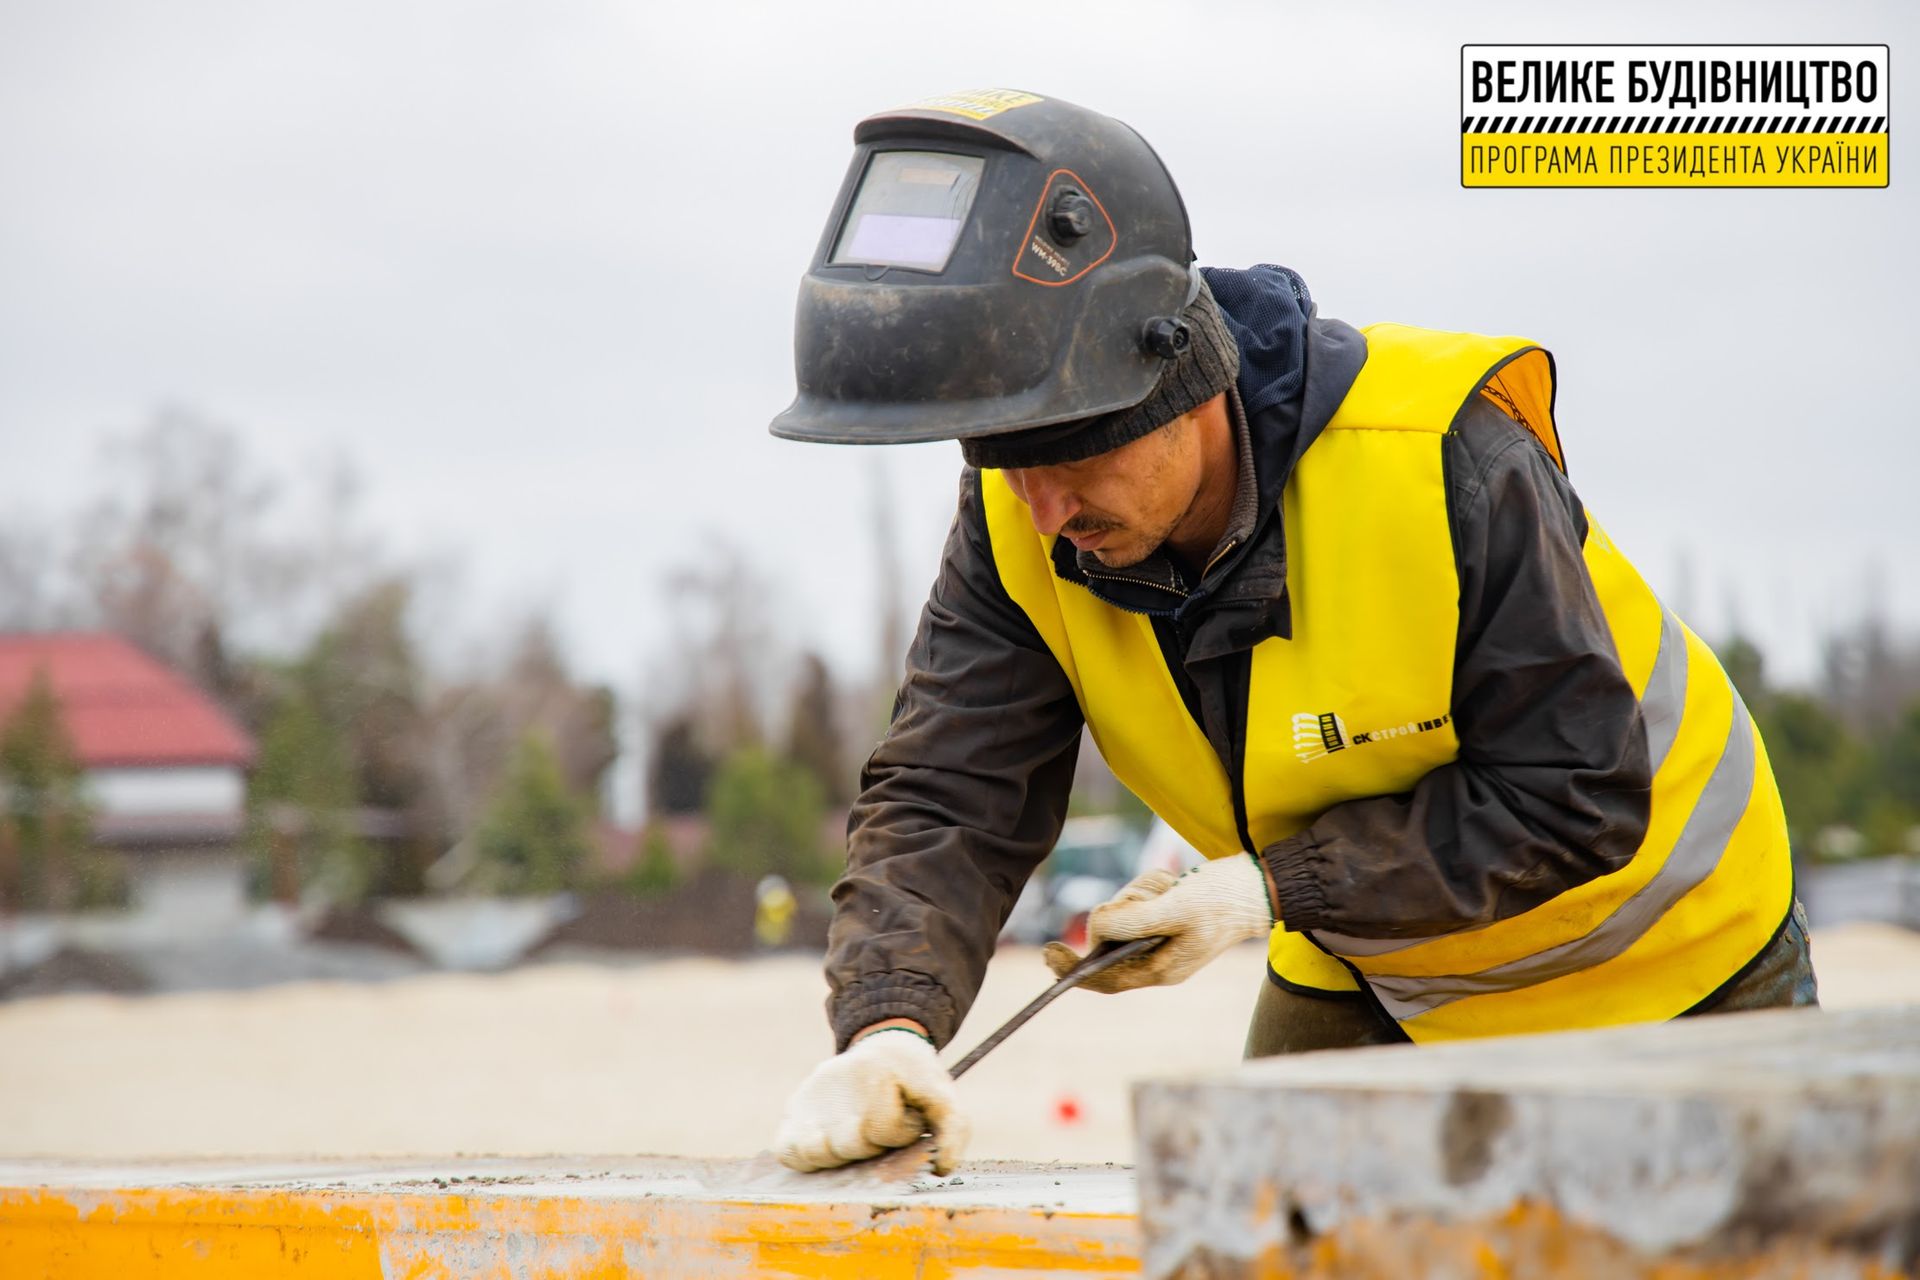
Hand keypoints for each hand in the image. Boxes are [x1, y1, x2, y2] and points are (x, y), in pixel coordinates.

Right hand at [774, 1028, 968, 1174]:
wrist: (885, 1049)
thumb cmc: (913, 1081)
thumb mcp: (941, 1095)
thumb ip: (953, 1128)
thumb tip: (941, 1168)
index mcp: (874, 1069)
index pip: (883, 1127)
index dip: (902, 1130)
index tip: (907, 1113)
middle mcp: (835, 1077)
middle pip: (849, 1144)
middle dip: (871, 1144)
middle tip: (880, 1125)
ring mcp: (810, 1094)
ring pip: (816, 1152)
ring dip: (841, 1153)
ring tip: (857, 1134)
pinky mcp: (793, 1108)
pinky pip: (788, 1151)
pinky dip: (805, 1156)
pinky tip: (828, 1144)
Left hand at [1042, 853, 1274, 992]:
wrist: (1257, 886)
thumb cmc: (1221, 900)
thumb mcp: (1174, 908)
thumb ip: (1131, 922)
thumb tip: (1092, 930)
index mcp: (1160, 970)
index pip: (1105, 979)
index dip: (1074, 969)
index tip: (1049, 951)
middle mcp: (1157, 961)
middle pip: (1111, 940)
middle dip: (1120, 912)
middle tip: (1148, 896)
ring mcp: (1160, 940)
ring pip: (1123, 916)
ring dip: (1139, 895)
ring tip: (1169, 887)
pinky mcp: (1163, 919)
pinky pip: (1138, 902)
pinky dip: (1149, 888)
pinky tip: (1173, 884)